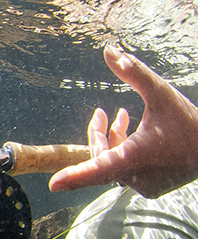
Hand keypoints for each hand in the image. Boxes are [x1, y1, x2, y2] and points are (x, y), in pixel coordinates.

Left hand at [49, 44, 197, 197]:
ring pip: (113, 164)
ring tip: (121, 116)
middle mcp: (137, 176)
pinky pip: (126, 170)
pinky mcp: (149, 188)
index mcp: (135, 157)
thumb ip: (134, 73)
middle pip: (101, 157)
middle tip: (102, 114)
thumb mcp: (162, 93)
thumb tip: (109, 50)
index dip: (75, 177)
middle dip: (98, 134)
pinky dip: (125, 152)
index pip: (99, 170)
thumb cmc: (190, 121)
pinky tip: (133, 134)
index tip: (54, 185)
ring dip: (113, 140)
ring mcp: (143, 185)